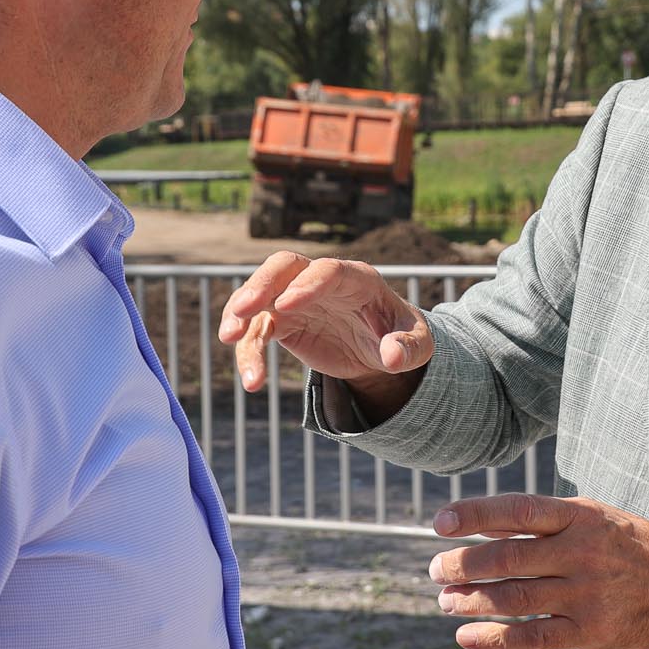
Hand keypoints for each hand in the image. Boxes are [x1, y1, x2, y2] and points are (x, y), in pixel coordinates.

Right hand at [217, 252, 432, 395]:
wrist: (379, 349)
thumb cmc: (400, 337)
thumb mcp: (418, 344)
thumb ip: (410, 347)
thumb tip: (393, 356)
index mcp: (357, 279)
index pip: (329, 271)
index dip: (308, 284)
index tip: (287, 304)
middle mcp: (320, 282)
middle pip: (284, 266)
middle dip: (261, 284)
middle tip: (243, 309)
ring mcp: (297, 299)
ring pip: (260, 295)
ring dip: (240, 314)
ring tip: (229, 339)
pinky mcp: (283, 322)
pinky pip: (257, 331)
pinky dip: (248, 351)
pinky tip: (252, 382)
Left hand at [428, 493, 648, 648]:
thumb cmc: (629, 547)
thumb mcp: (595, 518)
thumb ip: (544, 521)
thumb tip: (482, 524)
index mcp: (580, 517)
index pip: (517, 511)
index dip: (474, 516)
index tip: (439, 524)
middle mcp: (581, 553)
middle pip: (508, 558)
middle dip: (463, 565)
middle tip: (435, 570)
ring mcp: (586, 594)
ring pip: (514, 598)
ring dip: (472, 601)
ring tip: (446, 601)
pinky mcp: (589, 632)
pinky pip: (533, 636)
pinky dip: (494, 638)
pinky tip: (466, 636)